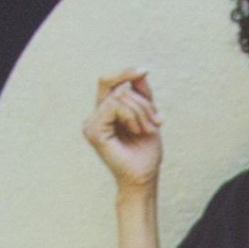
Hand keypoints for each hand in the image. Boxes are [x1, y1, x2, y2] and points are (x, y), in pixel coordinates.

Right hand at [85, 69, 162, 189]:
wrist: (144, 177)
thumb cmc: (146, 152)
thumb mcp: (148, 117)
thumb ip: (143, 95)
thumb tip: (141, 71)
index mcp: (106, 111)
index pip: (110, 82)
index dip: (125, 73)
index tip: (144, 70)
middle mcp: (96, 115)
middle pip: (116, 87)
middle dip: (142, 101)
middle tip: (156, 120)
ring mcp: (91, 122)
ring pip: (118, 96)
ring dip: (141, 111)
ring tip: (148, 129)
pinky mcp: (93, 130)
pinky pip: (113, 106)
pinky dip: (131, 116)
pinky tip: (137, 131)